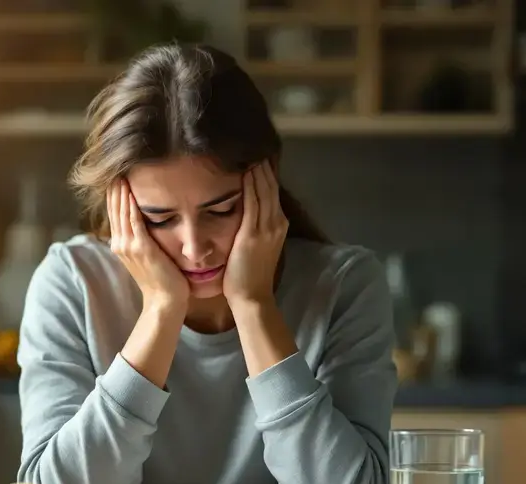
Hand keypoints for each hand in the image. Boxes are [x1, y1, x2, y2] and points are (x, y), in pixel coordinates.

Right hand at [107, 179, 189, 311]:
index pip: (114, 215)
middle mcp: (120, 244)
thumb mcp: (146, 256)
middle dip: (115, 190)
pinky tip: (132, 192)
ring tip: (121, 175)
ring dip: (122, 193)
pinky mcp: (142, 248)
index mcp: (120, 245)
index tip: (116, 178)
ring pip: (122, 213)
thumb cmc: (161, 279)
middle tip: (116, 170)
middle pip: (115, 211)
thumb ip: (141, 240)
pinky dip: (132, 206)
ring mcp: (129, 246)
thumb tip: (146, 224)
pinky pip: (135, 222)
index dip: (114, 196)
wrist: (165, 300)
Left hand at [223, 160, 288, 308]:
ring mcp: (266, 228)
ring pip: (263, 191)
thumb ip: (257, 227)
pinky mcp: (252, 233)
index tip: (258, 156)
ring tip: (250, 150)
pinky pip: (252, 202)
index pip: (273, 192)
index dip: (267, 173)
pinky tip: (246, 169)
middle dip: (263, 166)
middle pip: (271, 187)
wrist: (252, 296)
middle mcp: (277, 223)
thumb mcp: (259, 246)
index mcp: (279, 225)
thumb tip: (248, 212)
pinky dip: (250, 184)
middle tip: (254, 145)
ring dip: (257, 170)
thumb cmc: (250, 274)